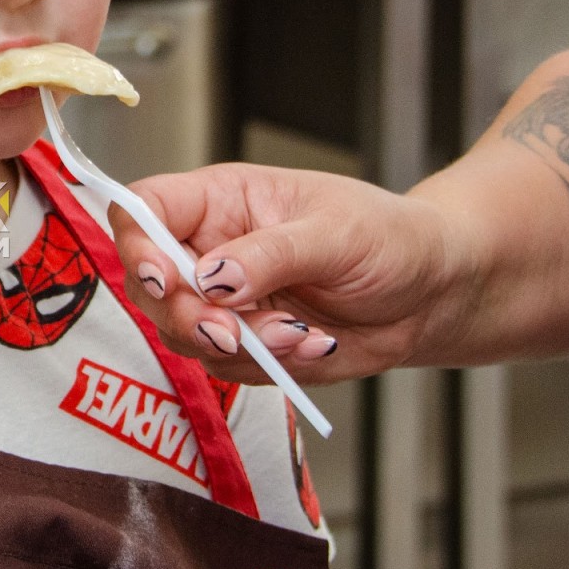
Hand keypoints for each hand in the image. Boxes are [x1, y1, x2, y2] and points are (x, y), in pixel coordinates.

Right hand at [110, 163, 462, 382]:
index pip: (144, 210)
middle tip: (230, 332)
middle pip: (148, 283)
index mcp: (220, 201)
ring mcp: (224, 303)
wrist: (433, 292)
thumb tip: (212, 279)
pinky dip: (271, 364)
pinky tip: (317, 344)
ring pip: (183, 334)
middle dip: (185, 314)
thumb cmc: (389, 237)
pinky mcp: (246, 345)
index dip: (136, 242)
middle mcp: (209, 250)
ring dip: (238, 345)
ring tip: (302, 336)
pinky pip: (228, 367)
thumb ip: (270, 255)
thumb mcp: (335, 232)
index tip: (164, 277)